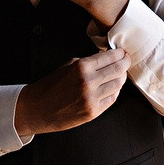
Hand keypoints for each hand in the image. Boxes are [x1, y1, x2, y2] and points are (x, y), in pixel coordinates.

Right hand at [14, 48, 128, 136]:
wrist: (37, 109)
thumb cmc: (50, 86)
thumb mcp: (68, 66)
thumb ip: (88, 62)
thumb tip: (106, 58)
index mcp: (82, 67)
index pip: (110, 57)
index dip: (120, 54)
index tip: (122, 52)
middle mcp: (89, 82)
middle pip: (118, 70)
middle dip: (125, 63)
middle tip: (126, 60)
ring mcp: (92, 99)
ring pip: (118, 85)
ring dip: (121, 77)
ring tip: (120, 73)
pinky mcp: (93, 112)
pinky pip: (112, 99)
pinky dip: (114, 91)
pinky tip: (112, 87)